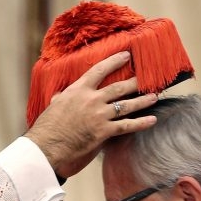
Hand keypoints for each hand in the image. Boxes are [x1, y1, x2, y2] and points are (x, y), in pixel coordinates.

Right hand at [24, 51, 158, 179]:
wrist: (47, 145)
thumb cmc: (47, 126)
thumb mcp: (54, 104)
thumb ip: (62, 97)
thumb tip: (59, 95)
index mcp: (78, 90)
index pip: (99, 70)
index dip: (115, 61)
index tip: (126, 56)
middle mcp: (92, 99)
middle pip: (118, 87)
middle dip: (135, 82)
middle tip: (147, 77)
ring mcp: (99, 115)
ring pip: (126, 105)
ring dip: (142, 101)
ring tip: (154, 96)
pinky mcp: (103, 131)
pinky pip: (127, 126)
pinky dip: (141, 123)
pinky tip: (152, 120)